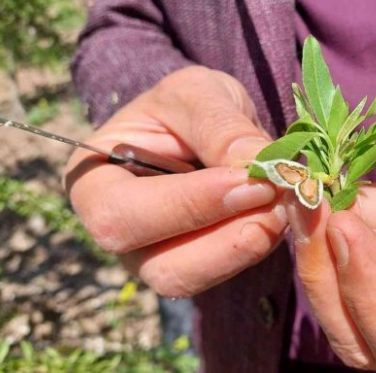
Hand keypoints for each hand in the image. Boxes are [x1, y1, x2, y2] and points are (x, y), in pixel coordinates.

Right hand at [65, 66, 287, 297]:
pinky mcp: (196, 268)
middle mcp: (118, 235)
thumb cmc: (185, 107)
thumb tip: (258, 164)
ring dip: (247, 247)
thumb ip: (220, 126)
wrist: (203, 126)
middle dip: (224, 239)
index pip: (124, 215)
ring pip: (196, 280)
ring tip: (282, 204)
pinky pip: (223, 276)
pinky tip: (280, 214)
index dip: (188, 204)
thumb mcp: (197, 94)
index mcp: (93, 184)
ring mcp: (154, 259)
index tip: (249, 181)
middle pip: (160, 267)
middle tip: (276, 199)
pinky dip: (257, 247)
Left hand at [288, 153, 375, 371]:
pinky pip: (345, 273)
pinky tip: (322, 199)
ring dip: (318, 252)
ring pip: (341, 309)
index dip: (370, 293)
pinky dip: (328, 237)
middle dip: (328, 271)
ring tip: (308, 196)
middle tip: (310, 204)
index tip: (345, 225)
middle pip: (361, 337)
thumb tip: (359, 211)